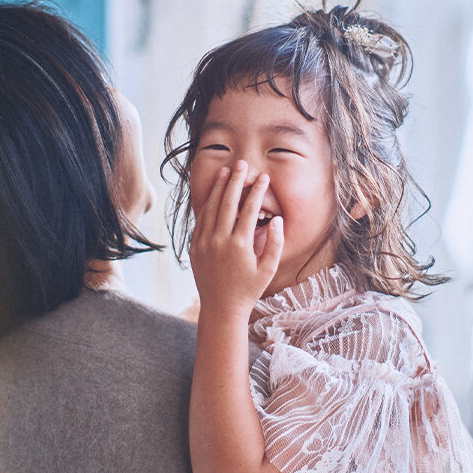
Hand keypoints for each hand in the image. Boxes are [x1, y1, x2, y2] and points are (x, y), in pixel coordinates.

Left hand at [189, 160, 283, 316]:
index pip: (249, 209)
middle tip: (242, 164)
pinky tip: (214, 194)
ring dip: (219, 188)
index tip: (263, 177)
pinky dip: (208, 204)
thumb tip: (276, 220)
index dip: (256, 191)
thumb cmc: (248, 289)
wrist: (220, 308)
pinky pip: (201, 220)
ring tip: (226, 171)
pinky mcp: (195, 246)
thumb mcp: (267, 270)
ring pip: (211, 208)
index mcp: (240, 245)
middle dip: (236, 181)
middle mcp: (220, 241)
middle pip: (228, 202)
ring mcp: (205, 243)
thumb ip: (274, 244)